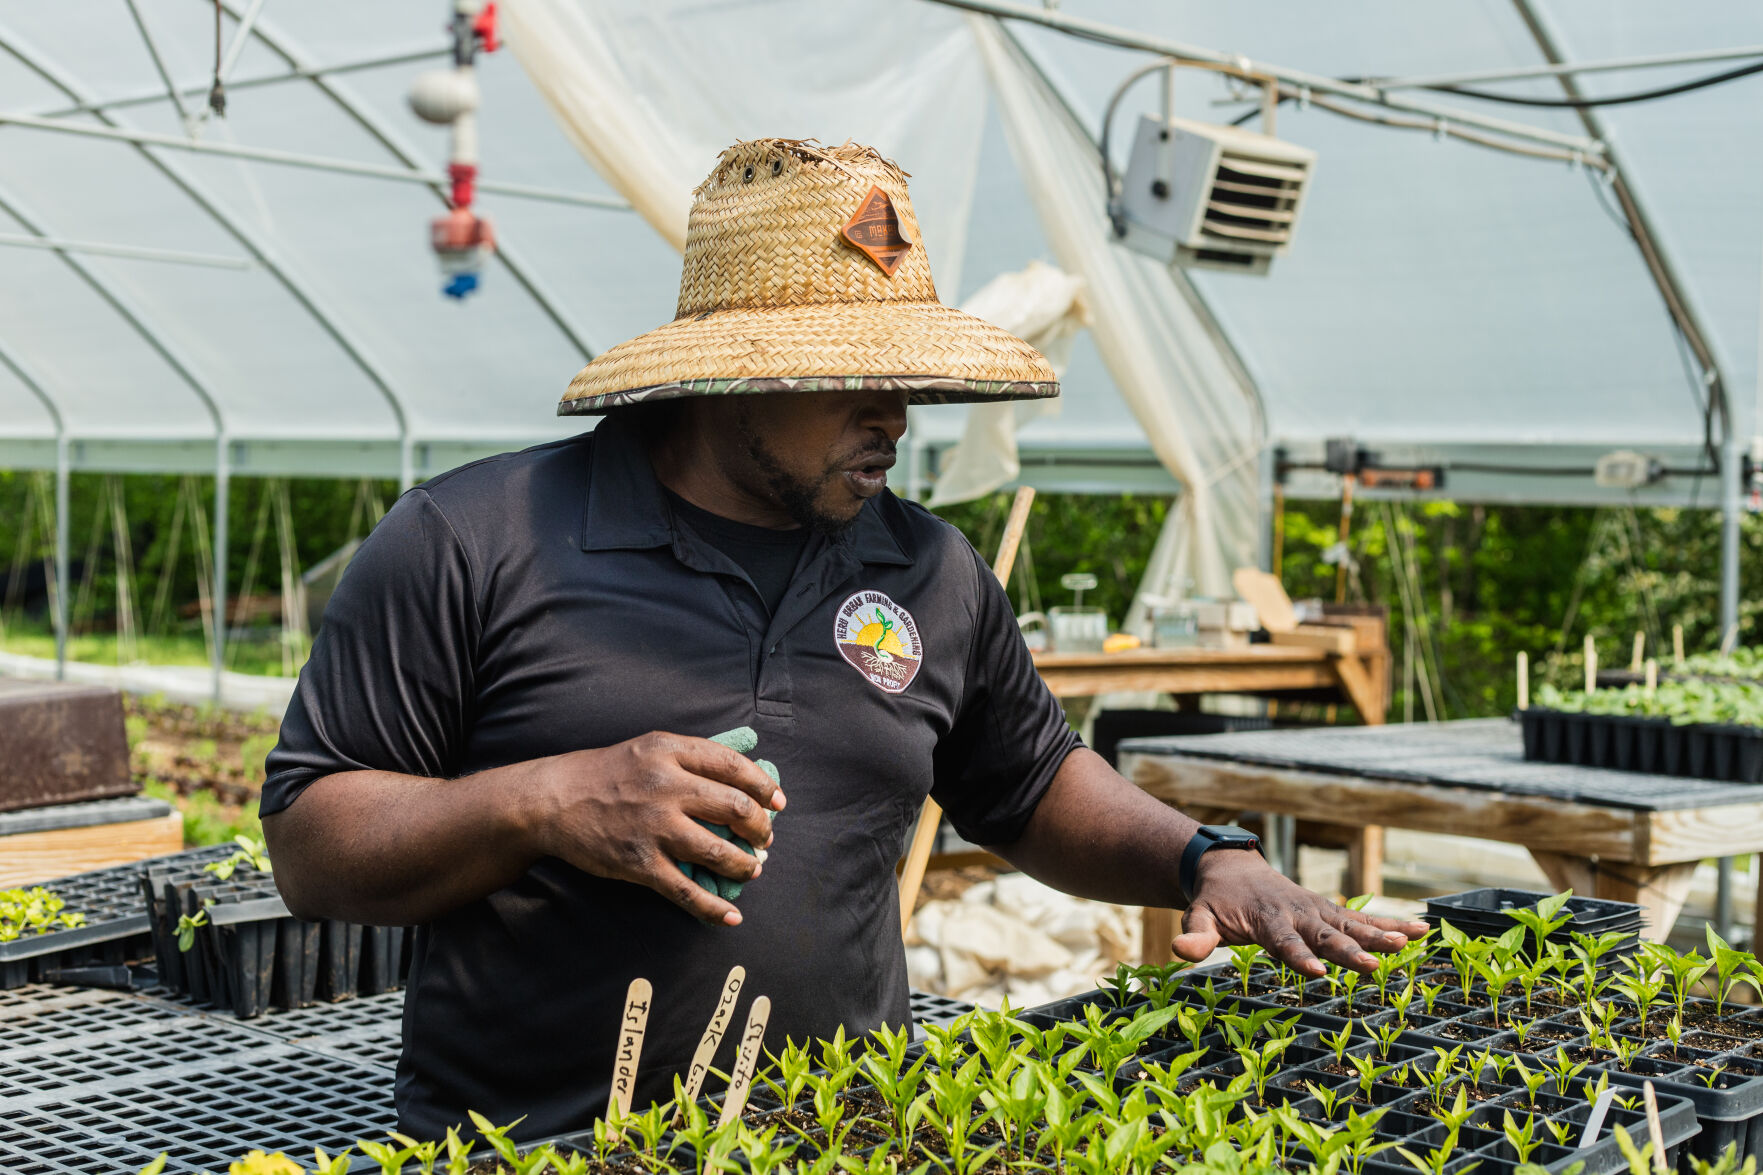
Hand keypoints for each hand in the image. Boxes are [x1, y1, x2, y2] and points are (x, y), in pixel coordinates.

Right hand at [529, 731, 785, 925]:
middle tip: (764, 839)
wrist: (553, 801)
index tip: (777, 802)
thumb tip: (740, 782)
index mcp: (670, 751)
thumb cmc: (605, 773)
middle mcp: (666, 786)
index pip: (733, 766)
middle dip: (759, 828)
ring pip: (718, 850)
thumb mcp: (648, 748)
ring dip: (744, 865)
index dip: (763, 786)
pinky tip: (730, 918)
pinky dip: (713, 908)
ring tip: (751, 869)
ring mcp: (654, 826)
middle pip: (734, 808)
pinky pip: (686, 890)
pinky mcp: (640, 863)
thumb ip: (690, 759)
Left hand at [1170, 849, 1428, 975]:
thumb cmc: (1216, 902)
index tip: (1316, 970)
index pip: (1283, 942)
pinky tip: (1422, 931)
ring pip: (1353, 924)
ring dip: (1381, 933)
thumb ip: (1195, 937)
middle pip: (1326, 935)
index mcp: (1267, 921)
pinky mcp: (1331, 912)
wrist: (1230, 869)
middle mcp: (1298, 914)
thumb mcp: (1198, 918)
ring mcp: (1318, 911)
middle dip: (1350, 950)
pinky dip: (1392, 923)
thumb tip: (1179, 953)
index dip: (1298, 956)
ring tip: (1410, 941)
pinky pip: (1365, 918)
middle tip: (1374, 964)